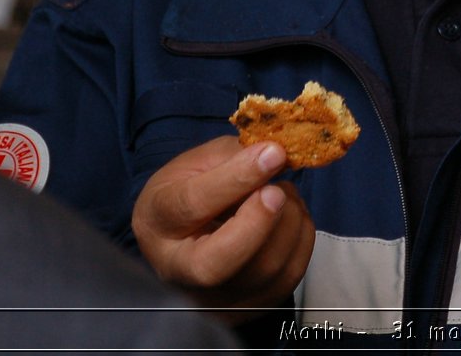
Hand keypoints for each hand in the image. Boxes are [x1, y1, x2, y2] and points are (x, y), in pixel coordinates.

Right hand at [130, 135, 313, 320]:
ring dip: (289, 221)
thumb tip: (273, 154)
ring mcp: (214, 297)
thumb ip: (233, 156)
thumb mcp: (199, 163)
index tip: (272, 154)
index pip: (192, 205)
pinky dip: (301, 237)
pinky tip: (290, 215)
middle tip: (277, 190)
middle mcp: (178, 270)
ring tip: (282, 192)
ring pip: (264, 269)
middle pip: (219, 263)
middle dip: (259, 222)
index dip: (237, 179)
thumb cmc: (192, 191)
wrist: (190, 235)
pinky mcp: (250, 306)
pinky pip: (290, 275)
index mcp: (159, 221)